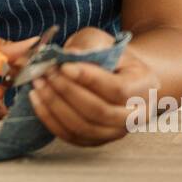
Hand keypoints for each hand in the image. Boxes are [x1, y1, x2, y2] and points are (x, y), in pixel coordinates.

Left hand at [28, 26, 160, 146]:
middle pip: (100, 112)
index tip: (64, 66)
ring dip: (55, 106)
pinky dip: (50, 119)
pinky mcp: (95, 140)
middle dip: (68, 92)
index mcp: (144, 87)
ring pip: (83, 127)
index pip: (117, 89)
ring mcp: (115, 132)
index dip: (89, 79)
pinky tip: (37, 100)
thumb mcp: (103, 41)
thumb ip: (88, 46)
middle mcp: (135, 116)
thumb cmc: (110, 55)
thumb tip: (68, 55)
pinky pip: (70, 136)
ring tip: (38, 84)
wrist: (117, 75)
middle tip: (46, 73)